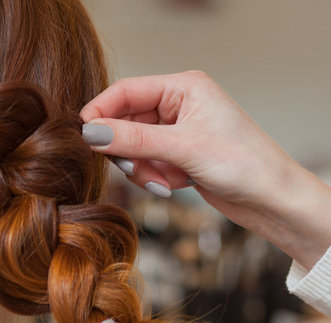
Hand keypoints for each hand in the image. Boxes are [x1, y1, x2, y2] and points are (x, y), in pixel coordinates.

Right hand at [80, 71, 330, 269]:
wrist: (272, 200)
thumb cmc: (244, 164)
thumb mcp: (183, 149)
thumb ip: (133, 139)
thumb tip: (92, 133)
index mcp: (183, 87)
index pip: (125, 91)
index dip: (101, 112)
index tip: (83, 135)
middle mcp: (178, 105)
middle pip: (124, 122)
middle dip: (127, 150)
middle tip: (134, 169)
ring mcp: (176, 131)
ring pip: (131, 147)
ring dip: (141, 169)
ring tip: (164, 182)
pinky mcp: (176, 154)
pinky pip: (144, 163)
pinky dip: (153, 177)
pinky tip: (173, 186)